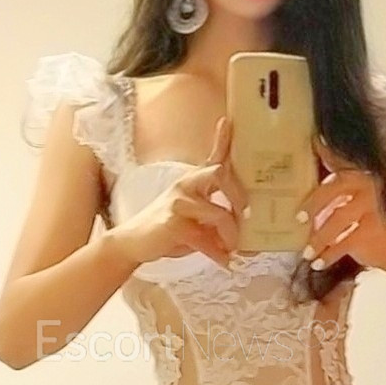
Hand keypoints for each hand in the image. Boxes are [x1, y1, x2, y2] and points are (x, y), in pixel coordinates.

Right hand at [108, 117, 249, 269]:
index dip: (222, 139)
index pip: (212, 158)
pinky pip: (205, 239)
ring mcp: (178, 203)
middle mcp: (186, 186)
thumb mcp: (196, 220)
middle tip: (248, 218)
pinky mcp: (173, 223)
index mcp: (193, 182)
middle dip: (239, 198)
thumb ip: (219, 222)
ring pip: (219, 213)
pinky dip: (218, 254)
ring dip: (231, 236)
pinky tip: (224, 263)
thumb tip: (251, 242)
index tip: (229, 121)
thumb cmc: (169, 231)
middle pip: (220, 174)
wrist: (134, 244)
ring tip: (234, 250)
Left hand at [296, 135, 385, 270]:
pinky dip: (329, 255)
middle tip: (298, 219)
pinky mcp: (374, 229)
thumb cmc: (357, 223)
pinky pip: (346, 241)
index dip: (324, 150)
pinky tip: (317, 263)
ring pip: (339, 218)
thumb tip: (291, 180)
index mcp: (355, 175)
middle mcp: (366, 185)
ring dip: (318, 238)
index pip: (336, 160)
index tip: (311, 141)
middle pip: (335, 187)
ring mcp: (372, 206)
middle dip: (313, 202)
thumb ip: (325, 191)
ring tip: (305, 254)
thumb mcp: (342, 204)